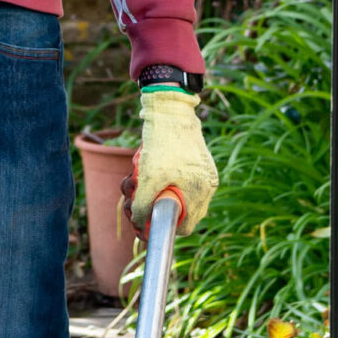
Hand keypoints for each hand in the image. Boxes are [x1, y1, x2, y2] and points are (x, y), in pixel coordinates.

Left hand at [126, 89, 215, 231]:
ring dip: (149, 192)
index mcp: (201, 192)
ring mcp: (201, 174)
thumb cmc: (163, 144)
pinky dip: (157, 180)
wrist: (171, 111)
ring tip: (132, 180)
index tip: (142, 222)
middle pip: (177, 212)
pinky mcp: (194, 164)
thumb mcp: (148, 178)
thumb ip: (143, 205)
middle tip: (131, 199)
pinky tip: (141, 170)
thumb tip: (138, 222)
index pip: (185, 226)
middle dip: (151, 207)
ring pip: (172, 196)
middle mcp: (206, 186)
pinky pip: (175, 182)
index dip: (162, 227)